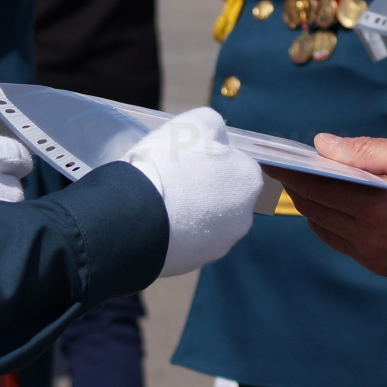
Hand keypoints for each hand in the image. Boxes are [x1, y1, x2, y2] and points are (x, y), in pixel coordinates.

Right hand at [125, 108, 263, 276]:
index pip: (238, 165)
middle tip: (174, 178)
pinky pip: (188, 241)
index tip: (189, 159)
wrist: (136, 216)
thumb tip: (218, 139)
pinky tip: (155, 221)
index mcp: (249, 182)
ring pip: (207, 221)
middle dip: (205, 188)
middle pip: (226, 196)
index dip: (213, 159)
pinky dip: (176, 232)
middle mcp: (244, 217)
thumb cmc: (170, 162)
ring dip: (191, 212)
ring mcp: (219, 245)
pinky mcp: (194, 264)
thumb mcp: (195, 122)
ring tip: (160, 201)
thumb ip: (215, 127)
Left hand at [272, 134, 386, 277]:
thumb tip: (322, 144)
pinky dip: (327, 223)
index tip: (272, 158)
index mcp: (374, 209)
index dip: (290, 171)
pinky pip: (341, 243)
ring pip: (323, 228)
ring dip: (309, 206)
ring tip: (302, 182)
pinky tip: (327, 206)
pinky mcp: (381, 266)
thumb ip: (364, 150)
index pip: (316, 187)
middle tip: (283, 166)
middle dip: (296, 186)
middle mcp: (368, 239)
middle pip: (314, 209)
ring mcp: (374, 256)